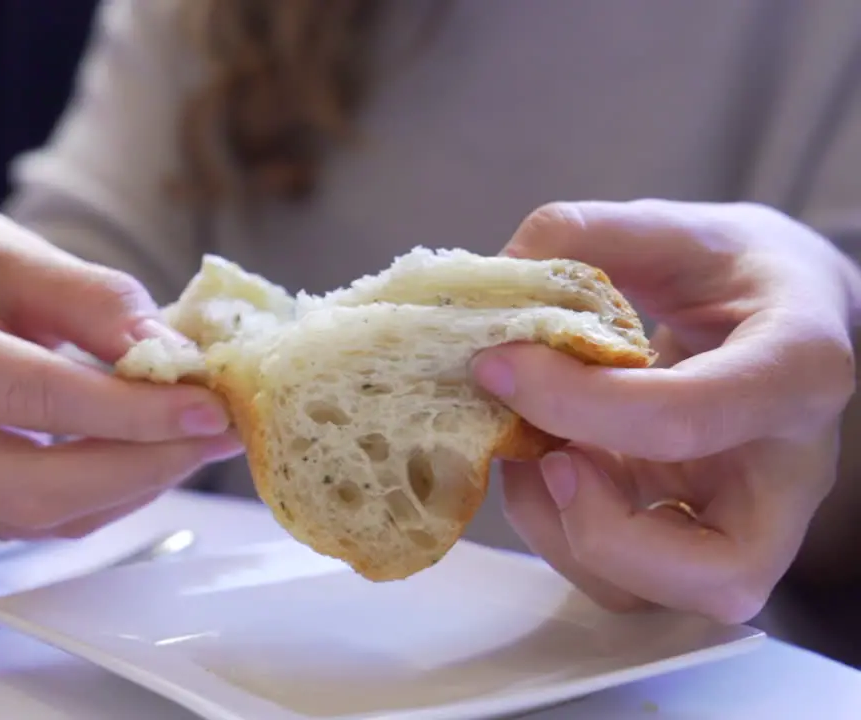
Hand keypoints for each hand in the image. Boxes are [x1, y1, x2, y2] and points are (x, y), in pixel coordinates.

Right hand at [0, 210, 240, 539]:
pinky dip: (112, 494)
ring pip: (41, 516)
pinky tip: (153, 454)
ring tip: (199, 436)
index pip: (24, 392)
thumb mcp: (21, 255)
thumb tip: (170, 355)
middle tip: (220, 431)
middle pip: (29, 482)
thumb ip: (92, 299)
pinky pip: (42, 525)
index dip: (123, 410)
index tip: (207, 407)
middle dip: (140, 464)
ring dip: (136, 483)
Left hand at [473, 200, 856, 623]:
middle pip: (723, 571)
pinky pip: (629, 578)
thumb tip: (499, 272)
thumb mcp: (670, 226)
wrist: (779, 306)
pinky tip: (541, 462)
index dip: (577, 401)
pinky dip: (562, 533)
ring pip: (668, 596)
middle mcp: (788, 466)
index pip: (693, 414)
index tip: (499, 364)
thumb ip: (584, 233)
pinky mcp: (698, 533)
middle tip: (549, 456)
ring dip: (568, 535)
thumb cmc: (731, 269)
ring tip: (530, 451)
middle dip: (603, 529)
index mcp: (797, 365)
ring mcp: (747, 514)